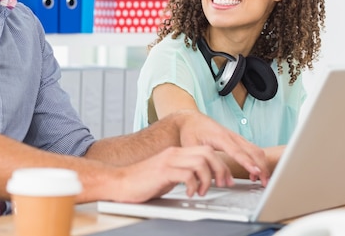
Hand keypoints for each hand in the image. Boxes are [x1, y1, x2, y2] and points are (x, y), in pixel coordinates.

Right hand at [111, 145, 232, 202]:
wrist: (119, 182)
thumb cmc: (141, 182)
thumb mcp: (167, 175)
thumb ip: (182, 174)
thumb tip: (199, 180)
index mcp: (176, 153)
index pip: (206, 150)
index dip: (220, 165)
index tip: (225, 179)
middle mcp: (174, 153)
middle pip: (208, 153)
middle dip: (221, 169)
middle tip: (222, 185)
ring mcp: (168, 161)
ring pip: (201, 162)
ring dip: (208, 179)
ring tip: (202, 191)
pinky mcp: (162, 171)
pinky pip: (187, 175)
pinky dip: (193, 186)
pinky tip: (189, 194)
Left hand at [174, 110, 269, 185]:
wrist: (191, 119)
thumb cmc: (190, 131)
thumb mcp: (190, 146)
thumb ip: (201, 162)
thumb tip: (210, 179)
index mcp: (220, 137)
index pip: (237, 152)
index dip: (247, 163)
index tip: (256, 172)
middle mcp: (231, 136)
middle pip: (252, 151)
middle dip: (261, 167)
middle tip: (264, 183)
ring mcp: (236, 137)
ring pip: (255, 150)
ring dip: (262, 164)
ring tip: (262, 180)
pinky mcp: (237, 139)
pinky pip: (252, 149)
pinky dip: (258, 160)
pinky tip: (255, 172)